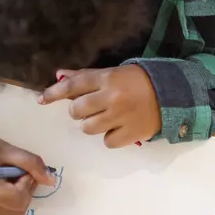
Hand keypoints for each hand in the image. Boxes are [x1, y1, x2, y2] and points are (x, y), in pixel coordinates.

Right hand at [0, 125, 55, 214]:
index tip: (21, 168)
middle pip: (18, 210)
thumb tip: (51, 180)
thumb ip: (31, 163)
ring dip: (16, 195)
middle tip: (16, 172)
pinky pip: (0, 208)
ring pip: (10, 212)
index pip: (19, 198)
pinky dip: (6, 197)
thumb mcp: (6, 149)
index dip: (27, 183)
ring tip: (6, 175)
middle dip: (24, 192)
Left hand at [39, 66, 160, 147]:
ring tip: (106, 119)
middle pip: (77, 110)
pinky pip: (107, 142)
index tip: (42, 100)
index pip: (73, 86)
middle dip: (79, 111)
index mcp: (107, 78)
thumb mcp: (114, 73)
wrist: (172, 96)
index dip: (54, 93)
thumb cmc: (139, 82)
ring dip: (92, 125)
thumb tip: (59, 75)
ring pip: (88, 128)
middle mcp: (112, 97)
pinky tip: (119, 129)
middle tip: (91, 109)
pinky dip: (110, 137)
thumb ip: (86, 76)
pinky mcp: (131, 134)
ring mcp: (121, 117)